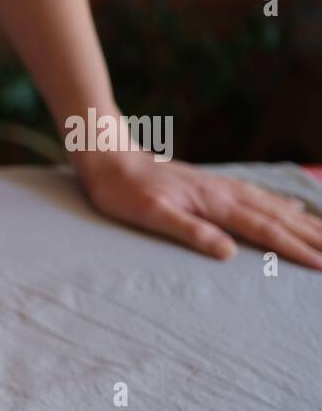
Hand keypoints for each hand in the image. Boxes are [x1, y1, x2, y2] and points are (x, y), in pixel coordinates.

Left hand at [75, 149, 321, 270]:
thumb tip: (228, 253)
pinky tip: (294, 207)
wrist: (110, 158)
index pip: (264, 230)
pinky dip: (283, 205)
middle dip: (312, 236)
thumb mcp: (151, 215)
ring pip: (274, 206)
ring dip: (304, 221)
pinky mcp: (213, 185)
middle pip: (279, 217)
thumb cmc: (124, 191)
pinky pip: (259, 197)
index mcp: (215, 203)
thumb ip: (190, 231)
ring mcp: (221, 187)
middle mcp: (225, 193)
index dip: (294, 248)